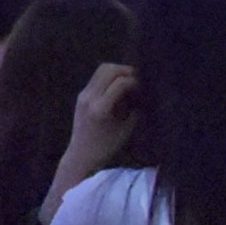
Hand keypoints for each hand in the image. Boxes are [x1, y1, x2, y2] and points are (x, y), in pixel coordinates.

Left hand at [55, 62, 141, 184]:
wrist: (81, 155)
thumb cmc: (107, 147)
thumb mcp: (126, 129)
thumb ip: (135, 108)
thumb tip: (144, 92)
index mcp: (100, 108)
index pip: (120, 82)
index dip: (135, 81)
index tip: (144, 88)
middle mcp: (89, 98)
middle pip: (109, 69)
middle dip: (126, 71)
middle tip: (138, 80)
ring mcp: (83, 95)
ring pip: (102, 69)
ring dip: (118, 71)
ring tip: (130, 82)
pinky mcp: (81, 95)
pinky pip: (97, 77)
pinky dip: (110, 77)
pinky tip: (119, 87)